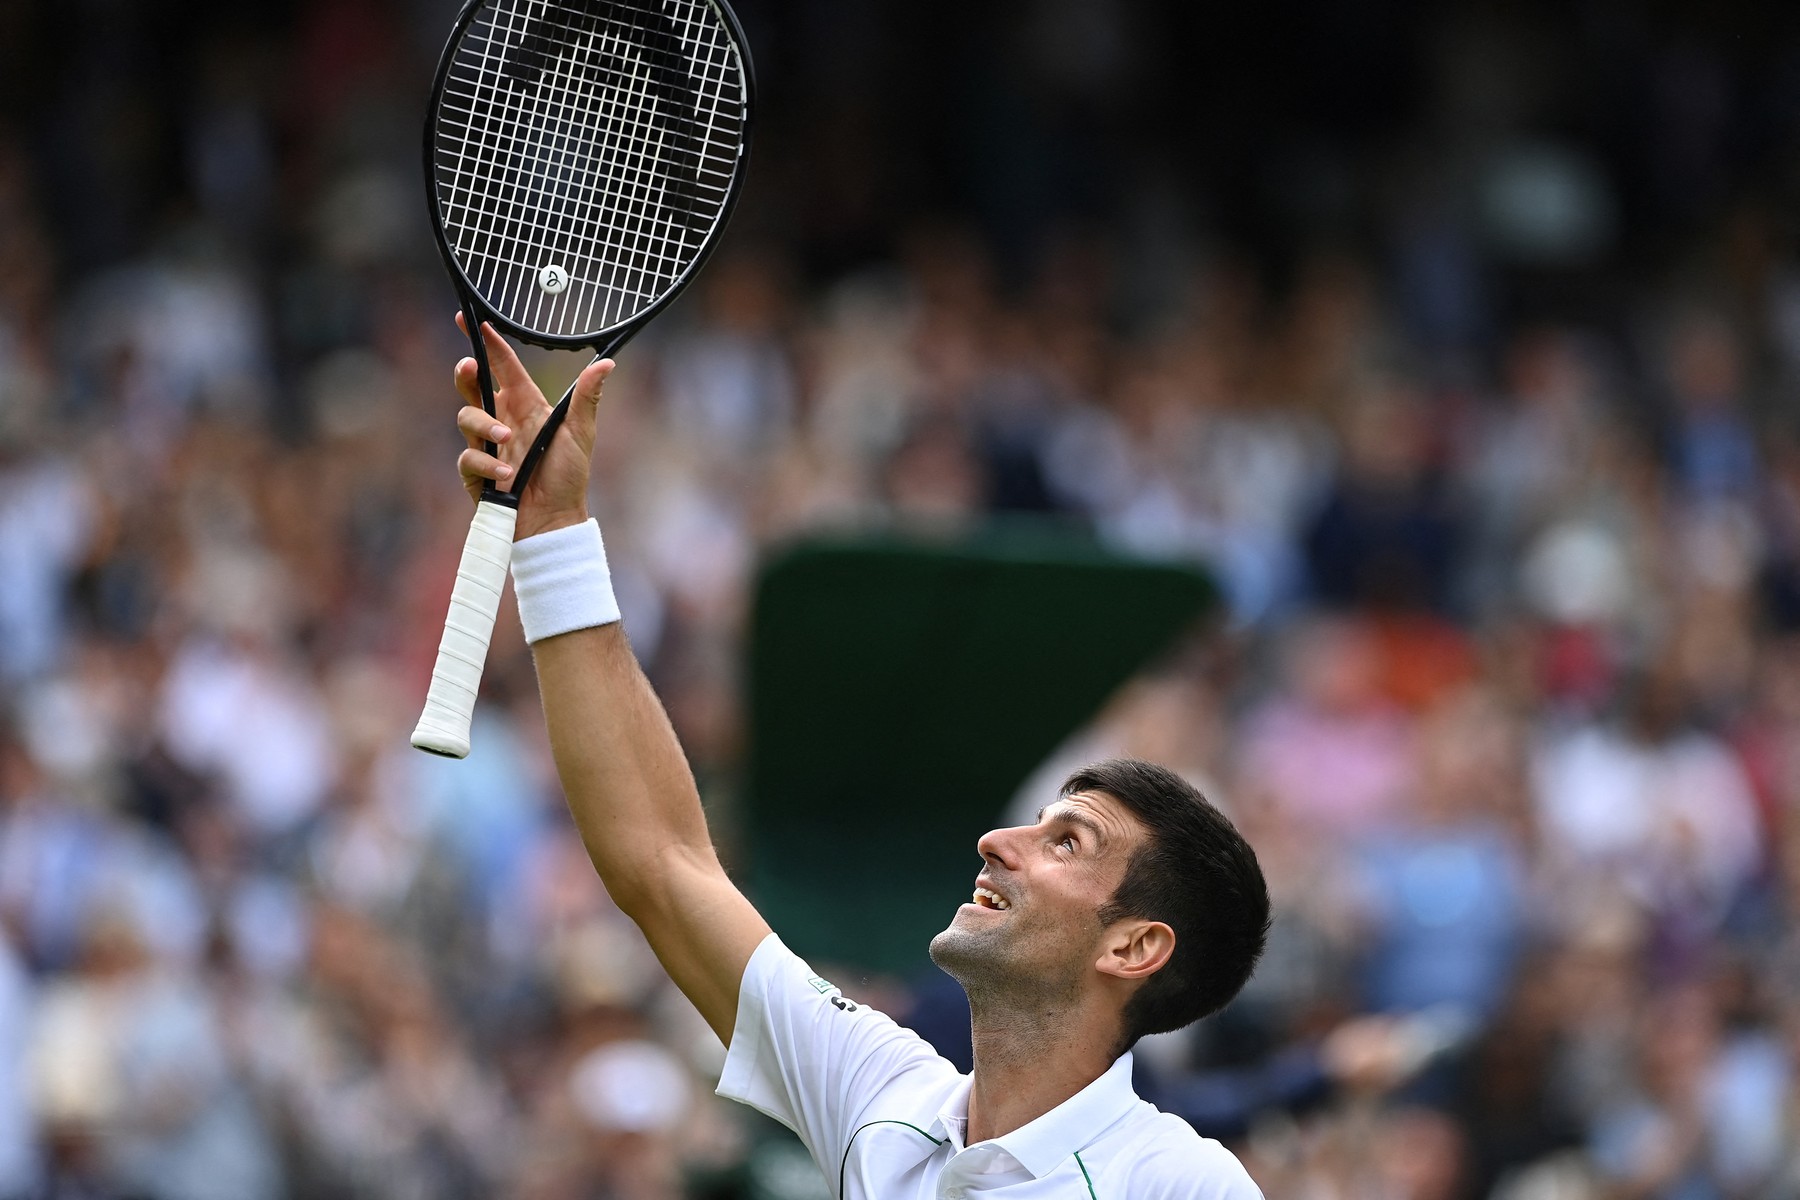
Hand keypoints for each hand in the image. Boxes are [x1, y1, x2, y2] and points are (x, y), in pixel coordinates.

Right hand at [453, 314, 615, 539]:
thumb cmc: (569, 475)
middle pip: (472, 385)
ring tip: (505, 438)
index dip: (487, 342)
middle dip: (465, 372)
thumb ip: (587, 397)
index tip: (472, 320)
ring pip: (466, 417)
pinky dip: (486, 464)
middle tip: (469, 366)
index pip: (503, 366)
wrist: (554, 519)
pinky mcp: (476, 471)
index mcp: (525, 404)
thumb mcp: (581, 433)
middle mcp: (502, 419)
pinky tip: (505, 473)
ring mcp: (487, 444)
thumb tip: (607, 363)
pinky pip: (468, 458)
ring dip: (483, 425)